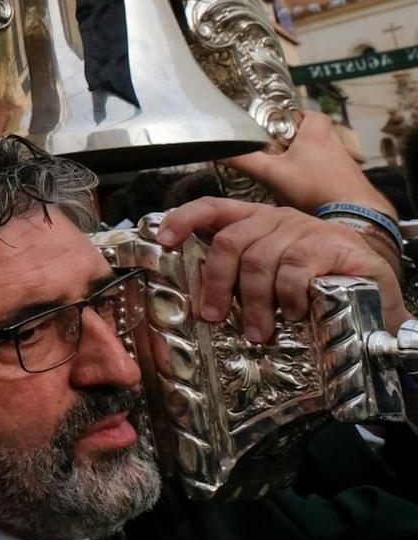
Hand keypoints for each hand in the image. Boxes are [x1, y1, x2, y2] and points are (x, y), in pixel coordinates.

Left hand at [156, 197, 410, 339]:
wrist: (374, 284)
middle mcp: (277, 219)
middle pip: (230, 242)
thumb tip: (202, 301)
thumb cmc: (316, 280)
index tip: (163, 240)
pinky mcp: (330, 246)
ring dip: (253, 302)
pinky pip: (294, 269)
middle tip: (213, 317)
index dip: (184, 219)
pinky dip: (287, 296)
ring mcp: (304, 229)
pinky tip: (292, 313)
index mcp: (257, 220)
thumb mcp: (274, 273)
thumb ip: (242, 276)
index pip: (214, 207)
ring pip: (260, 260)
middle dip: (215, 283)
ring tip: (257, 331)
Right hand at [222, 110, 394, 216]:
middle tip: (269, 163)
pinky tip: (301, 192)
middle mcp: (332, 136)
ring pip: (305, 152)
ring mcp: (340, 156)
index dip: (271, 127)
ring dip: (293, 164)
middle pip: (293, 134)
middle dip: (280, 148)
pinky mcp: (344, 174)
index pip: (286, 113)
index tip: (261, 142)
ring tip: (284, 181)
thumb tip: (217, 152)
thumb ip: (242, 160)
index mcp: (316, 125)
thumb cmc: (315, 188)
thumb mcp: (270, 173)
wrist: (355, 216)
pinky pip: (317, 168)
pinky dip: (307, 177)